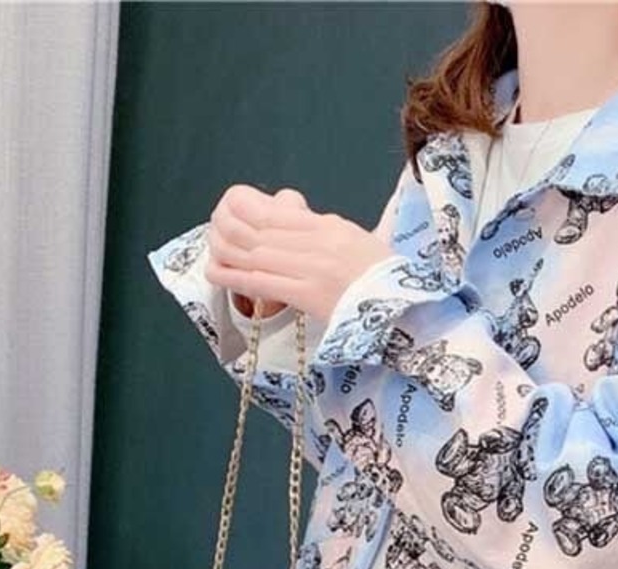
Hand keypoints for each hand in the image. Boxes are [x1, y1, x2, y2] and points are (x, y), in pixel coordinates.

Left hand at [203, 183, 393, 321]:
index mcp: (331, 227)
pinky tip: (216, 273)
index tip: (229, 209)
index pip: (279, 214)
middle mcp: (319, 243)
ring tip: (211, 249)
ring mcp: (313, 270)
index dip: (247, 210)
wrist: (406, 311)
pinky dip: (235, 277)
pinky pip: (264, 283)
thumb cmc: (384, 280)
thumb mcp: (358, 241)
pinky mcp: (309, 297)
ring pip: (257, 254)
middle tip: (213, 228)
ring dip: (227, 251)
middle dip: (231, 227)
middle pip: (262, 230)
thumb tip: (292, 217)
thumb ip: (325, 230)